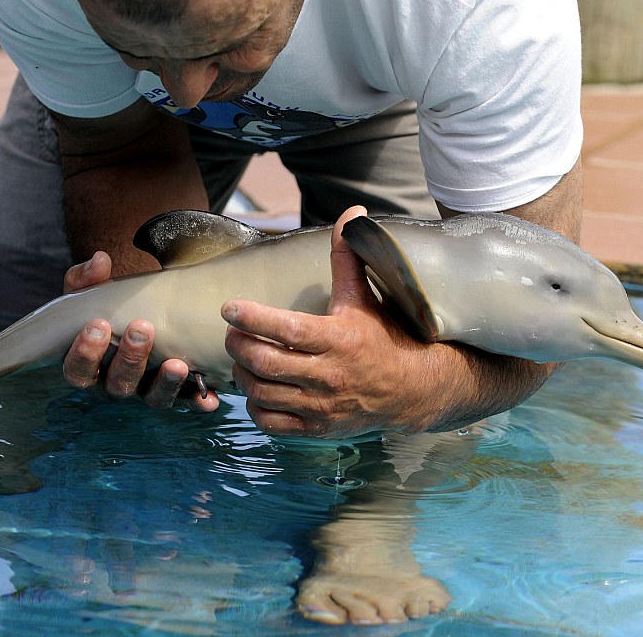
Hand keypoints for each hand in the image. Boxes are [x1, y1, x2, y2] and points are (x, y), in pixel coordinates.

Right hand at [61, 251, 220, 410]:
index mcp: (89, 363)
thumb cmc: (108, 307)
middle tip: (142, 328)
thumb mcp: (91, 292)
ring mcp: (145, 389)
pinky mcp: (174, 391)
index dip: (85, 352)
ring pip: (151, 398)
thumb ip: (87, 278)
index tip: (98, 325)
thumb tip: (100, 260)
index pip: (78, 368)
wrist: (138, 312)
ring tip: (177, 365)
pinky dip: (197, 400)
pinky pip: (185, 401)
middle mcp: (114, 382)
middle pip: (117, 384)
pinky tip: (209, 398)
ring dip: (165, 383)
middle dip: (130, 358)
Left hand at [222, 206, 461, 437]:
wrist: (412, 389)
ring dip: (242, 374)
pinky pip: (271, 423)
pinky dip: (254, 407)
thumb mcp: (364, 297)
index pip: (286, 329)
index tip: (229, 307)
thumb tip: (353, 213)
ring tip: (242, 357)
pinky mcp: (317, 429)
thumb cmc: (383, 336)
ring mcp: (321, 406)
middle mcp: (329, 375)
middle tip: (232, 332)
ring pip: (262, 393)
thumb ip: (349, 256)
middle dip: (238, 345)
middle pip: (265, 362)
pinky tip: (257, 388)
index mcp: (338, 338)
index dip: (252, 318)